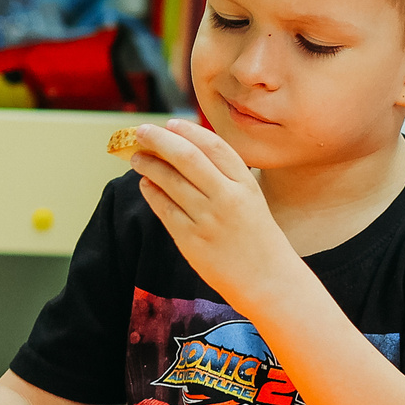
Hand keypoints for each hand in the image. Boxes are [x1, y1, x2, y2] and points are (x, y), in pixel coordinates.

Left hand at [125, 120, 303, 308]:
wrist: (268, 281)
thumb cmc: (257, 237)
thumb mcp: (251, 198)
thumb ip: (225, 176)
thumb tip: (186, 149)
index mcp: (245, 184)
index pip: (213, 146)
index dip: (188, 131)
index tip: (169, 124)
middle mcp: (227, 198)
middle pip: (186, 157)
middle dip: (159, 140)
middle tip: (142, 132)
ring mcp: (208, 219)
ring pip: (170, 181)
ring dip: (148, 165)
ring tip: (137, 157)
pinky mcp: (191, 240)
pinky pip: (164, 209)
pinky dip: (151, 192)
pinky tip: (145, 183)